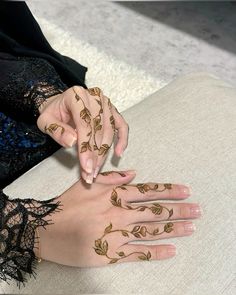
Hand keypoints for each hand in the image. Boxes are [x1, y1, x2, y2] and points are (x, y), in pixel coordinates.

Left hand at [36, 86, 128, 182]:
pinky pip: (122, 126)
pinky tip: (118, 153)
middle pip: (99, 129)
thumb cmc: (54, 113)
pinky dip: (122, 140)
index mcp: (76, 96)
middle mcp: (94, 97)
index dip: (86, 148)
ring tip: (97, 168)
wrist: (61, 104)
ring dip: (105, 152)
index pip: (84, 125)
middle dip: (95, 154)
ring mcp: (105, 103)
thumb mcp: (46, 121)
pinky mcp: (112, 110)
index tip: (86, 166)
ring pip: (110, 131)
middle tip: (91, 172)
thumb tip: (72, 142)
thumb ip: (56, 131)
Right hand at [36, 170, 201, 266]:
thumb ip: (112, 177)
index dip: (169, 191)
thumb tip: (135, 173)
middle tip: (198, 210)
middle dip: (179, 210)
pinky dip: (156, 252)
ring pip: (151, 231)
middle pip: (155, 211)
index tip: (186, 190)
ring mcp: (117, 234)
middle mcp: (120, 213)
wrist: (47, 229)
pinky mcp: (111, 253)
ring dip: (173, 229)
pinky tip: (171, 250)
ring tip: (191, 227)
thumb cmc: (67, 203)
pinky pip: (138, 253)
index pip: (148, 192)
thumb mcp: (88, 183)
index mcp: (114, 195)